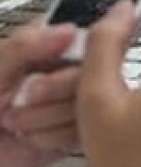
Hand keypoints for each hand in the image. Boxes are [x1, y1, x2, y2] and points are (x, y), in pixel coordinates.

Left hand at [0, 22, 81, 166]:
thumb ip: (25, 47)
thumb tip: (69, 29)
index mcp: (42, 48)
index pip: (85, 39)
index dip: (79, 55)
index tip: (55, 69)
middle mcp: (60, 73)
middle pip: (93, 75)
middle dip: (58, 91)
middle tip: (28, 96)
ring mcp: (68, 104)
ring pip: (92, 105)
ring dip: (51, 118)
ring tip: (20, 121)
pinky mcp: (72, 133)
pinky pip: (86, 132)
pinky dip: (55, 138)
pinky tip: (32, 136)